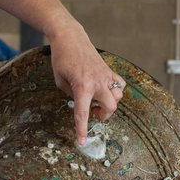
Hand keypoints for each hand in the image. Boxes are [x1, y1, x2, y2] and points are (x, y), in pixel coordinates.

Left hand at [48, 27, 123, 143]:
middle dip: (103, 115)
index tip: (82, 142)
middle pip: (111, 107)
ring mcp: (106, 75)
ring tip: (97, 100)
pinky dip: (115, 91)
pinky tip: (105, 90)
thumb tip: (82, 102)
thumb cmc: (62, 58)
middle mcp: (97, 82)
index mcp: (82, 86)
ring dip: (109, 103)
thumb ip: (71, 95)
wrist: (70, 37)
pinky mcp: (109, 70)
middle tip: (93, 112)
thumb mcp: (60, 81)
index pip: (83, 113)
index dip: (82, 129)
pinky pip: (120, 85)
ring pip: (118, 96)